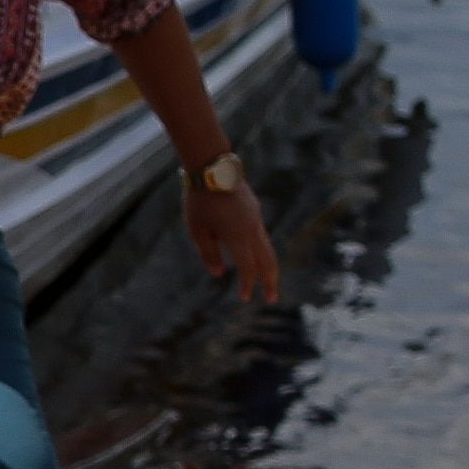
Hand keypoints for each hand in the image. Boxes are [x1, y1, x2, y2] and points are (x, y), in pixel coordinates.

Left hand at [182, 173, 282, 305]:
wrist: (213, 168)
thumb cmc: (200, 200)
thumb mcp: (198, 230)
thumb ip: (209, 253)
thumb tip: (219, 274)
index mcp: (238, 238)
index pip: (248, 268)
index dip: (247, 285)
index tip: (244, 298)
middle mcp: (253, 230)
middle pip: (267, 261)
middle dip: (270, 282)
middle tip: (271, 299)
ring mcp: (256, 219)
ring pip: (268, 249)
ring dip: (269, 268)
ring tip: (268, 282)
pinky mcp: (254, 211)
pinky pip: (262, 236)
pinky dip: (262, 252)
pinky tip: (255, 257)